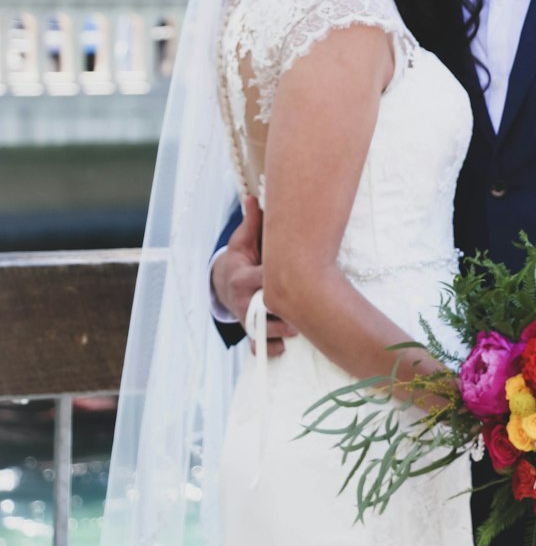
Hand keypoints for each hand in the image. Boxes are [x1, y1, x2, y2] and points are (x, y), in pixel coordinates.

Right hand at [212, 197, 297, 356]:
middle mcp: (242, 301)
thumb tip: (254, 196)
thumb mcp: (242, 240)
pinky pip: (256, 347)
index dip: (274, 280)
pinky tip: (283, 348)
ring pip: (261, 332)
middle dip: (281, 312)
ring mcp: (245, 318)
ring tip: (299, 328)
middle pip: (261, 310)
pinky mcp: (248, 332)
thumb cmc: (241, 258)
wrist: (222, 282)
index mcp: (241, 277)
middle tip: (304, 309)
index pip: (259, 279)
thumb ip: (252, 222)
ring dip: (280, 332)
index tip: (295, 276)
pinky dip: (268, 350)